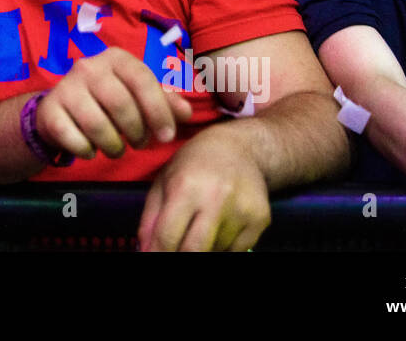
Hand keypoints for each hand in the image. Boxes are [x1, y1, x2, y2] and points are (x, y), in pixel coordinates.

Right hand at [36, 47, 194, 159]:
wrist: (60, 108)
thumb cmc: (108, 100)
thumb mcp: (138, 96)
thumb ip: (164, 102)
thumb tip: (186, 112)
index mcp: (116, 58)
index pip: (142, 80)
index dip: (158, 110)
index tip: (166, 136)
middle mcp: (88, 67)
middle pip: (121, 104)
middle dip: (136, 132)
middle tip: (139, 144)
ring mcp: (66, 87)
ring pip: (97, 124)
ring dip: (113, 146)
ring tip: (117, 149)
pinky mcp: (49, 110)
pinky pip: (73, 138)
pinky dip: (86, 150)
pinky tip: (91, 149)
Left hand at [137, 129, 270, 250]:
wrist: (238, 147)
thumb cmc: (194, 163)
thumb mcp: (163, 181)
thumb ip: (150, 218)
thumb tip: (145, 251)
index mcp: (186, 187)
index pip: (167, 236)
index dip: (157, 253)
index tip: (153, 256)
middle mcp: (216, 199)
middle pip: (194, 250)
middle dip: (179, 257)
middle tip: (175, 249)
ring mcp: (242, 210)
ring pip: (215, 251)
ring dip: (203, 248)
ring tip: (200, 226)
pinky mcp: (260, 219)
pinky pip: (236, 251)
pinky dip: (223, 247)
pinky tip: (219, 227)